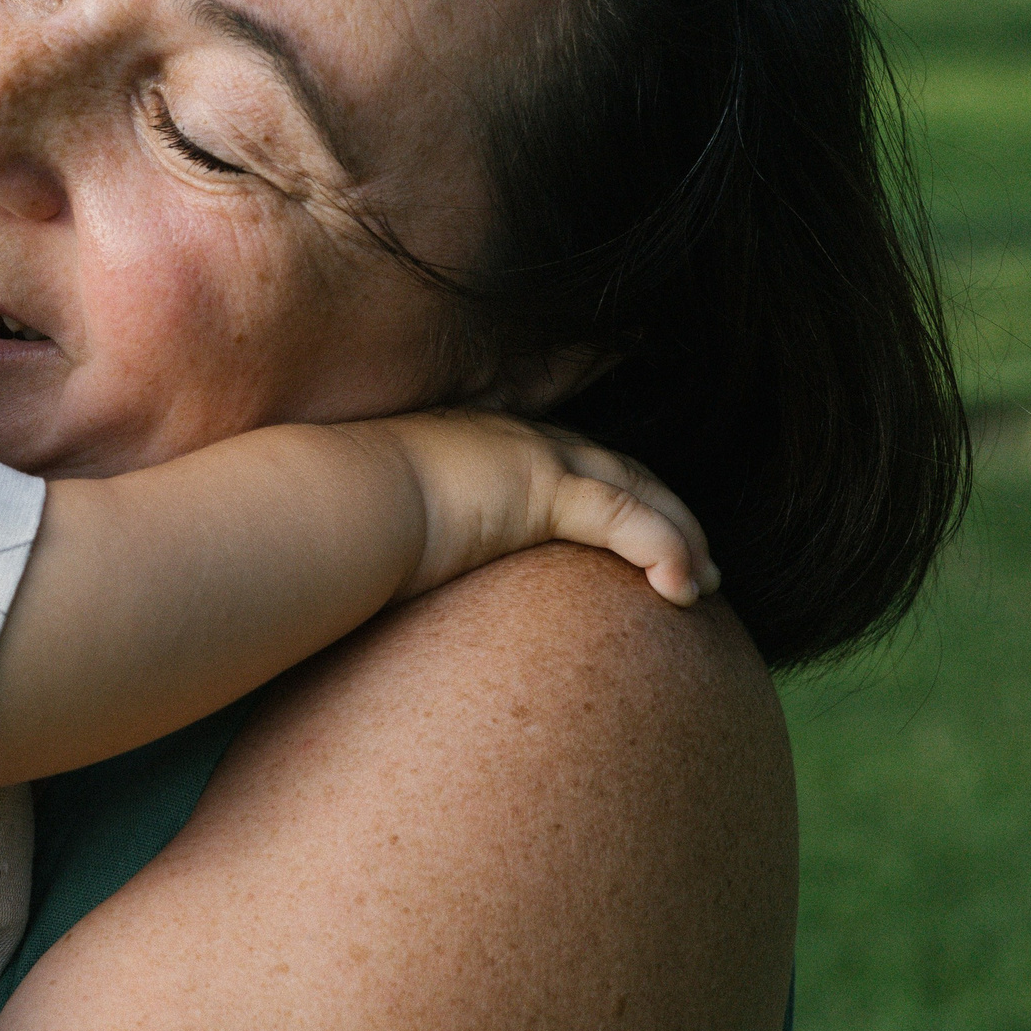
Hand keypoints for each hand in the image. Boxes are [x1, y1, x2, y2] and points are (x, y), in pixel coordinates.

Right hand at [365, 410, 716, 606]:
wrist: (328, 505)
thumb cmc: (336, 523)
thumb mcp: (377, 524)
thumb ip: (398, 541)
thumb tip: (377, 584)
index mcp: (480, 442)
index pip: (558, 445)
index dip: (605, 454)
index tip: (634, 456)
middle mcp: (514, 439)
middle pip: (616, 467)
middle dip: (665, 509)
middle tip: (697, 562)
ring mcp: (533, 457)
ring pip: (638, 492)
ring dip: (681, 537)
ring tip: (702, 586)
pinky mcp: (545, 489)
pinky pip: (630, 521)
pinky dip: (667, 551)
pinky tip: (682, 591)